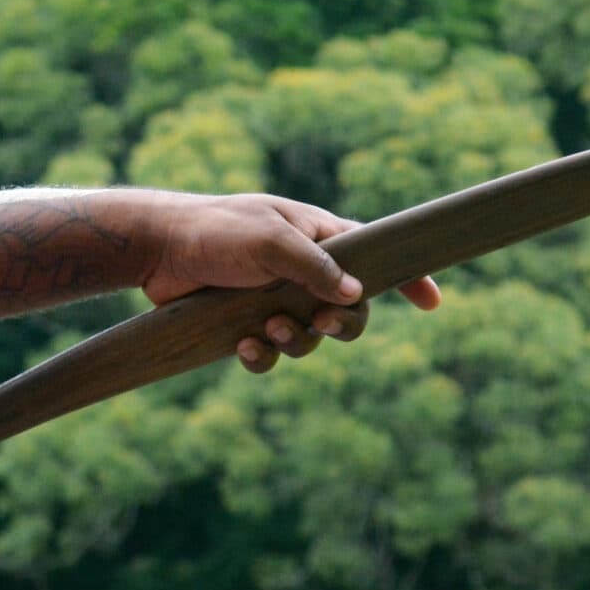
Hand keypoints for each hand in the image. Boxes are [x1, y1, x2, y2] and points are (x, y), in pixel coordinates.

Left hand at [133, 191, 442, 372]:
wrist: (158, 249)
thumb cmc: (216, 231)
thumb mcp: (269, 238)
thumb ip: (313, 265)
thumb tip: (356, 294)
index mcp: (319, 241)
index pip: (376, 258)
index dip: (407, 279)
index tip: (432, 302)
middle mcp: (303, 274)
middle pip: (348, 314)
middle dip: (343, 326)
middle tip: (322, 323)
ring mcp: (274, 302)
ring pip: (308, 340)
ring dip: (296, 341)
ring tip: (268, 327)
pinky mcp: (244, 326)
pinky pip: (269, 356)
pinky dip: (263, 357)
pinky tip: (244, 346)